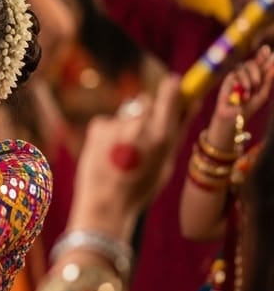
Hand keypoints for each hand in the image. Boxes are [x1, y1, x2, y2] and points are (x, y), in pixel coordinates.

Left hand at [67, 74, 184, 236]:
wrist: (105, 205)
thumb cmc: (140, 188)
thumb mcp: (167, 163)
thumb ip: (179, 131)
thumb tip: (192, 101)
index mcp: (162, 135)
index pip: (170, 91)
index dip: (171, 88)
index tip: (172, 85)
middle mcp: (140, 125)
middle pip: (147, 101)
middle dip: (147, 112)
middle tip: (142, 136)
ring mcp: (117, 124)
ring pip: (127, 113)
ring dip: (127, 125)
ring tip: (123, 153)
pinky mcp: (98, 126)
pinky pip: (109, 122)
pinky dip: (109, 134)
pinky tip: (107, 154)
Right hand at [212, 46, 273, 129]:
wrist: (233, 116)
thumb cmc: (248, 107)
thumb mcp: (262, 95)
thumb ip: (267, 81)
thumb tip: (273, 68)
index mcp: (260, 77)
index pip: (264, 63)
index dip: (268, 56)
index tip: (271, 51)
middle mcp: (250, 73)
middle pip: (256, 60)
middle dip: (261, 61)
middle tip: (262, 75)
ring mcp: (240, 74)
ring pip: (248, 64)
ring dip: (253, 75)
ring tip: (252, 88)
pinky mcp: (231, 76)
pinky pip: (238, 71)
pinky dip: (243, 80)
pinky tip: (244, 89)